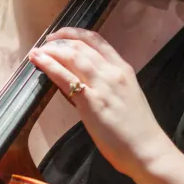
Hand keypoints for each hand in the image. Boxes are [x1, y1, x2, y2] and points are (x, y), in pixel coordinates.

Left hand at [28, 27, 174, 177]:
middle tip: (43, 46)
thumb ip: (106, 84)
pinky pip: (66, 78)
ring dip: (51, 51)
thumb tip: (80, 78)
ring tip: (36, 52)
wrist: (147, 150)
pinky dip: (49, 66)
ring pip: (73, 57)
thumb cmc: (136, 129)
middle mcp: (113, 72)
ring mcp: (103, 86)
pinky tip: (38, 62)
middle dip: (58, 42)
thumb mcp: (125, 96)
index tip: (60, 35)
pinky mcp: (91, 102)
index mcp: (123, 69)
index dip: (74, 33)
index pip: (97, 40)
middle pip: (81, 46)